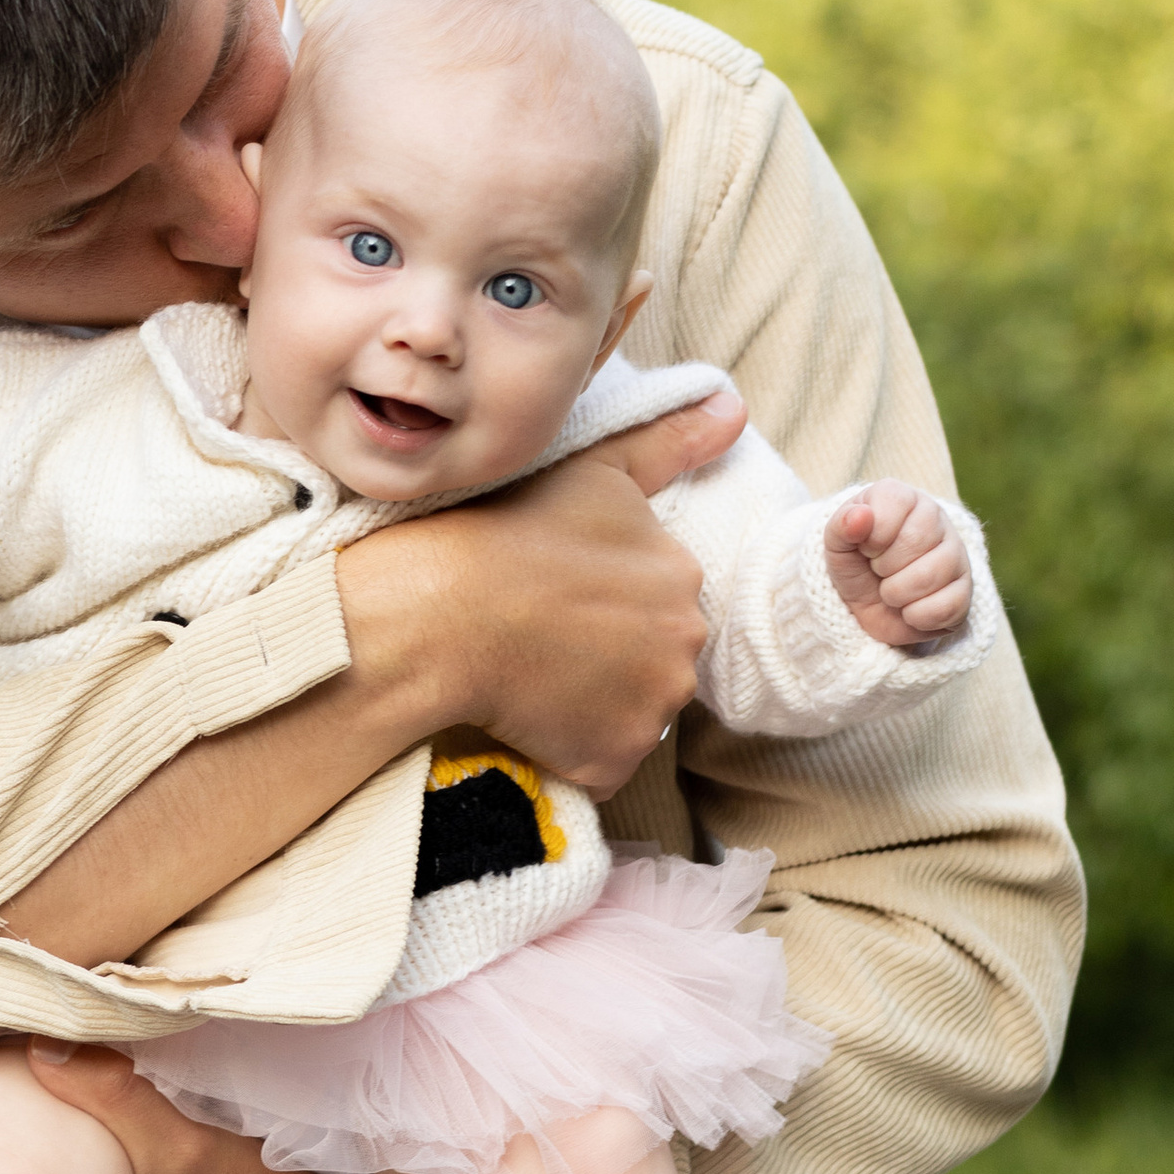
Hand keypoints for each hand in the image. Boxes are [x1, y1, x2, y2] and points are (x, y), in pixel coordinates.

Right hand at [339, 394, 742, 796]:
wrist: (437, 611)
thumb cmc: (501, 531)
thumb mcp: (591, 468)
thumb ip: (668, 441)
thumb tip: (735, 411)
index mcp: (681, 572)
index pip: (653, 599)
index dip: (600, 601)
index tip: (551, 594)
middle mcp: (686, 641)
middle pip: (650, 658)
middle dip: (604, 656)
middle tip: (535, 637)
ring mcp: (654, 705)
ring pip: (629, 712)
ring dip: (588, 704)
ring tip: (528, 676)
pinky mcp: (616, 758)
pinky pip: (600, 763)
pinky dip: (569, 751)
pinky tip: (525, 716)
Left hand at [825, 479, 971, 646]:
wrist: (870, 607)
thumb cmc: (856, 565)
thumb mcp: (837, 545)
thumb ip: (842, 526)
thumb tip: (860, 515)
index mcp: (904, 498)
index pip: (895, 503)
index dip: (872, 535)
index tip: (866, 547)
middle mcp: (937, 519)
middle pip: (913, 541)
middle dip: (883, 566)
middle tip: (879, 570)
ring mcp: (957, 555)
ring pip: (929, 576)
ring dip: (896, 594)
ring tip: (892, 590)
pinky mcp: (965, 592)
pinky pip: (946, 607)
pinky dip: (916, 616)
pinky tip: (909, 609)